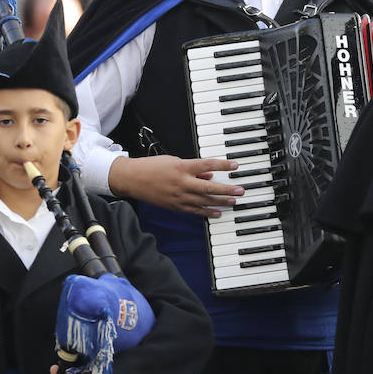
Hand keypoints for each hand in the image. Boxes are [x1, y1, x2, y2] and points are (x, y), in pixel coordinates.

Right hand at [107, 155, 241, 216]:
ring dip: (221, 202)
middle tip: (240, 190)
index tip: (235, 165)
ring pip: (204, 201)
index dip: (223, 165)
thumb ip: (193, 169)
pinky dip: (207, 212)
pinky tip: (218, 212)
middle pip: (209, 187)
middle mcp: (182, 182)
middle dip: (227, 189)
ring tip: (233, 201)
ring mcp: (179, 196)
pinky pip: (194, 211)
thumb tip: (209, 174)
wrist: (132, 179)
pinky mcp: (175, 206)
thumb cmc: (152, 167)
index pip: (207, 165)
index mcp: (182, 167)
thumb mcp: (174, 161)